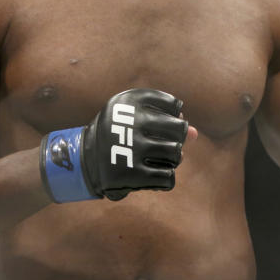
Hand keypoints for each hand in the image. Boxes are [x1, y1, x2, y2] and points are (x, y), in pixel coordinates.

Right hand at [40, 88, 193, 202]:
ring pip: (176, 154)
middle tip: (165, 144)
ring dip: (172, 159)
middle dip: (177, 139)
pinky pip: (168, 178)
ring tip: (159, 159)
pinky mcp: (131, 174)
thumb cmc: (118, 134)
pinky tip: (153, 175)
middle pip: (178, 129)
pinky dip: (165, 178)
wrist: (84, 161)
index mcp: (128, 100)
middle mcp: (129, 121)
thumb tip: (196, 133)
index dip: (174, 116)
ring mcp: (129, 148)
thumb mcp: (136, 119)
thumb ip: (167, 122)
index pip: (173, 105)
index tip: (161, 124)